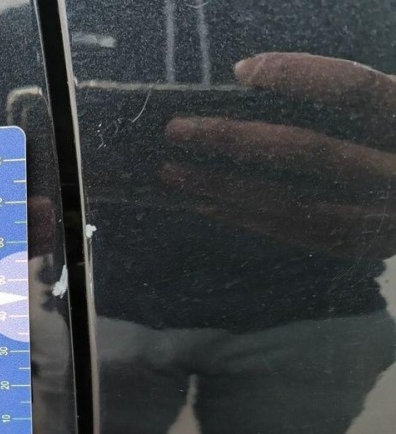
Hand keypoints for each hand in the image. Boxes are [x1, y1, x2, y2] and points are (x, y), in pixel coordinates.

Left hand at [163, 53, 395, 258]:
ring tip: (175, 173)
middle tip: (177, 130)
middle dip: (233, 140)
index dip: (299, 75)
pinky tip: (206, 205)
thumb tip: (250, 80)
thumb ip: (345, 100)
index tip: (241, 70)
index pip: (354, 92)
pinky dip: (244, 217)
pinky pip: (291, 232)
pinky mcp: (359, 247)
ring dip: (223, 187)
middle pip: (305, 152)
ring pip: (288, 201)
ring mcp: (380, 219)